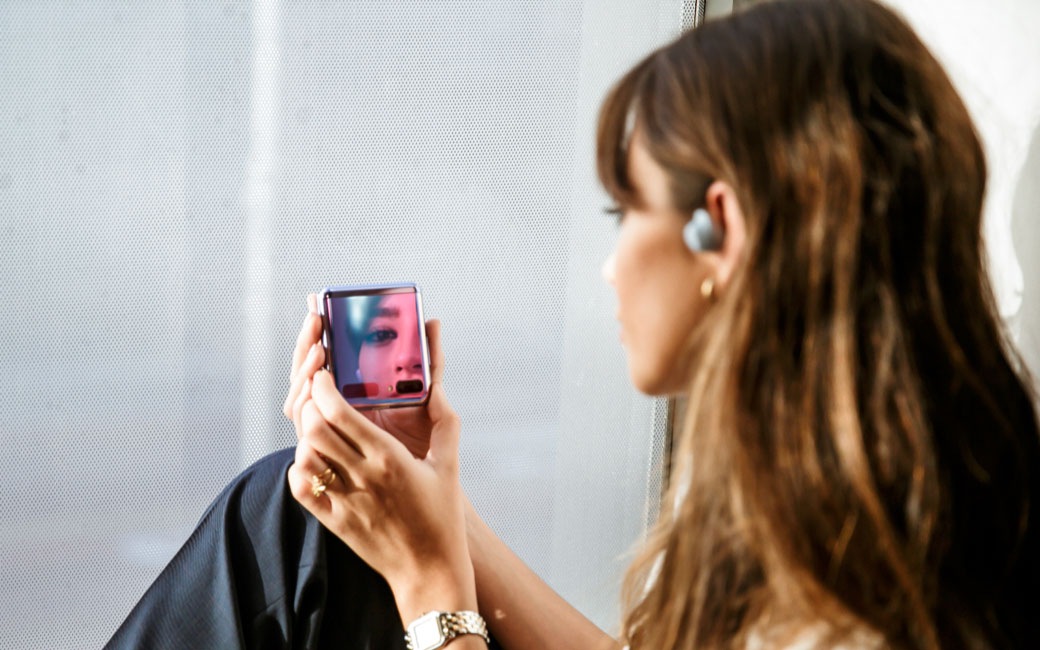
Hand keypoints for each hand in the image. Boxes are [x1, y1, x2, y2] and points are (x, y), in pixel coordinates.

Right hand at [282, 294, 437, 458]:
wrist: (427, 489)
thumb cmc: (428, 444)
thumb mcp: (432, 399)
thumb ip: (430, 363)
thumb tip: (433, 322)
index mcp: (357, 392)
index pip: (326, 355)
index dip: (318, 329)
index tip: (319, 302)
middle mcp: (337, 409)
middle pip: (308, 371)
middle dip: (308, 344)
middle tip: (318, 323)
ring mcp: (328, 430)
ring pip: (300, 396)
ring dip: (304, 370)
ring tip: (321, 352)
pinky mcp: (324, 454)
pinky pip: (303, 428)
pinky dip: (303, 408)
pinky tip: (313, 392)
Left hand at [287, 325, 475, 623]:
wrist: (431, 570)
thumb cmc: (443, 515)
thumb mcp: (449, 464)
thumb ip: (444, 422)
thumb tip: (438, 389)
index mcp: (389, 458)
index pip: (339, 413)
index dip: (323, 387)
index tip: (325, 374)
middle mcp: (362, 478)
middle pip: (313, 430)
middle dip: (310, 406)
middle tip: (318, 398)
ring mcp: (344, 501)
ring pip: (304, 456)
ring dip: (305, 436)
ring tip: (318, 427)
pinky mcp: (333, 521)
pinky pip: (301, 487)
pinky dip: (300, 467)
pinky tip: (314, 460)